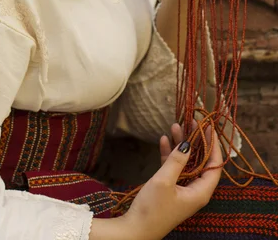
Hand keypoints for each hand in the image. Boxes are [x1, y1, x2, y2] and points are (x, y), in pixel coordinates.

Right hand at [121, 125, 221, 239]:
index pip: (215, 165)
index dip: (214, 145)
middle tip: (191, 122)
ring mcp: (182, 190)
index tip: (209, 127)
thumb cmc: (152, 209)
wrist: (135, 230)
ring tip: (175, 126)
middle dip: (195, 141)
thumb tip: (188, 143)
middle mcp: (194, 191)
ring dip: (180, 145)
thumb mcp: (164, 181)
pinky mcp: (170, 190)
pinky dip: (169, 155)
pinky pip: (174, 168)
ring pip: (186, 162)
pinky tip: (163, 140)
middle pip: (200, 161)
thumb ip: (177, 161)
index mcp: (200, 192)